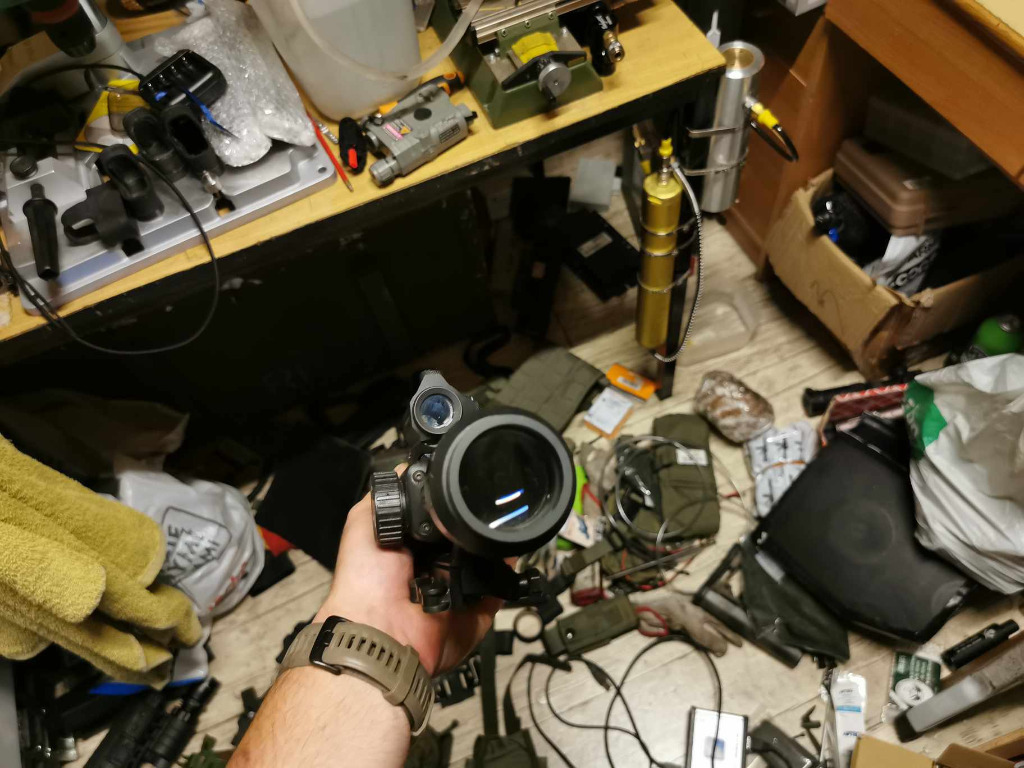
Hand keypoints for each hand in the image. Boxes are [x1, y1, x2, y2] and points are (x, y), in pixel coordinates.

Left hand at [315, 468, 500, 675]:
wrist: (381, 629)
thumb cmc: (365, 579)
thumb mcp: (364, 522)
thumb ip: (386, 495)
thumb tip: (408, 466)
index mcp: (415, 545)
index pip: (443, 517)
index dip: (454, 502)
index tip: (469, 480)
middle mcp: (439, 564)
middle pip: (471, 533)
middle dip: (481, 519)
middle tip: (493, 501)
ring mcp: (461, 587)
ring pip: (491, 557)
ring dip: (497, 542)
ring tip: (504, 522)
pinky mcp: (479, 609)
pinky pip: (502, 588)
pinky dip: (508, 574)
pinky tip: (509, 554)